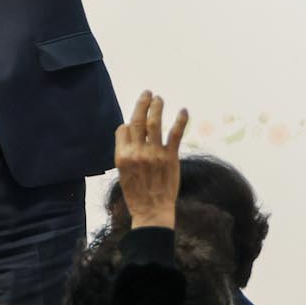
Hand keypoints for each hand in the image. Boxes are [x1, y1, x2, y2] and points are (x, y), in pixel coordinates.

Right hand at [115, 92, 186, 227]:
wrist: (152, 211)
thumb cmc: (136, 194)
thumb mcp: (123, 173)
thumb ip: (126, 153)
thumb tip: (128, 134)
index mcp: (122, 156)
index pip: (123, 129)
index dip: (127, 124)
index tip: (132, 123)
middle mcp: (137, 152)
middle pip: (137, 121)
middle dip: (142, 104)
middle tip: (147, 93)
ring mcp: (155, 154)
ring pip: (154, 123)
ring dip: (157, 108)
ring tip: (159, 98)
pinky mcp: (171, 157)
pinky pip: (175, 135)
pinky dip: (180, 121)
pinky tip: (183, 110)